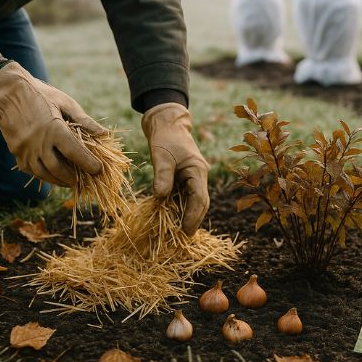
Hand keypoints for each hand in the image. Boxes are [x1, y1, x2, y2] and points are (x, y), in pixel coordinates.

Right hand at [0, 62, 105, 186]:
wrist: (7, 93)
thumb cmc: (41, 95)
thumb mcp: (66, 103)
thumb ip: (85, 121)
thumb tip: (104, 134)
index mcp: (54, 129)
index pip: (74, 153)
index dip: (88, 164)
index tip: (98, 170)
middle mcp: (38, 142)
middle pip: (58, 169)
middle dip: (73, 178)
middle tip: (84, 180)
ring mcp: (24, 149)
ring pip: (43, 173)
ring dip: (58, 180)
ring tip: (70, 182)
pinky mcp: (16, 151)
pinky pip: (30, 169)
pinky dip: (43, 174)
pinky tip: (52, 175)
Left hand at [141, 103, 209, 234]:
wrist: (167, 124)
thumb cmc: (165, 138)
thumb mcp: (161, 156)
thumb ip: (162, 176)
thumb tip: (161, 197)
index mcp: (198, 171)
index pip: (199, 199)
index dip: (193, 216)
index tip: (185, 230)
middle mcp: (199, 176)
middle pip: (200, 203)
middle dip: (194, 220)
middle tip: (184, 237)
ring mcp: (193, 177)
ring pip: (194, 201)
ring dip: (188, 215)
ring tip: (178, 232)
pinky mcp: (185, 178)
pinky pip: (186, 196)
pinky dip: (181, 207)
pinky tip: (172, 217)